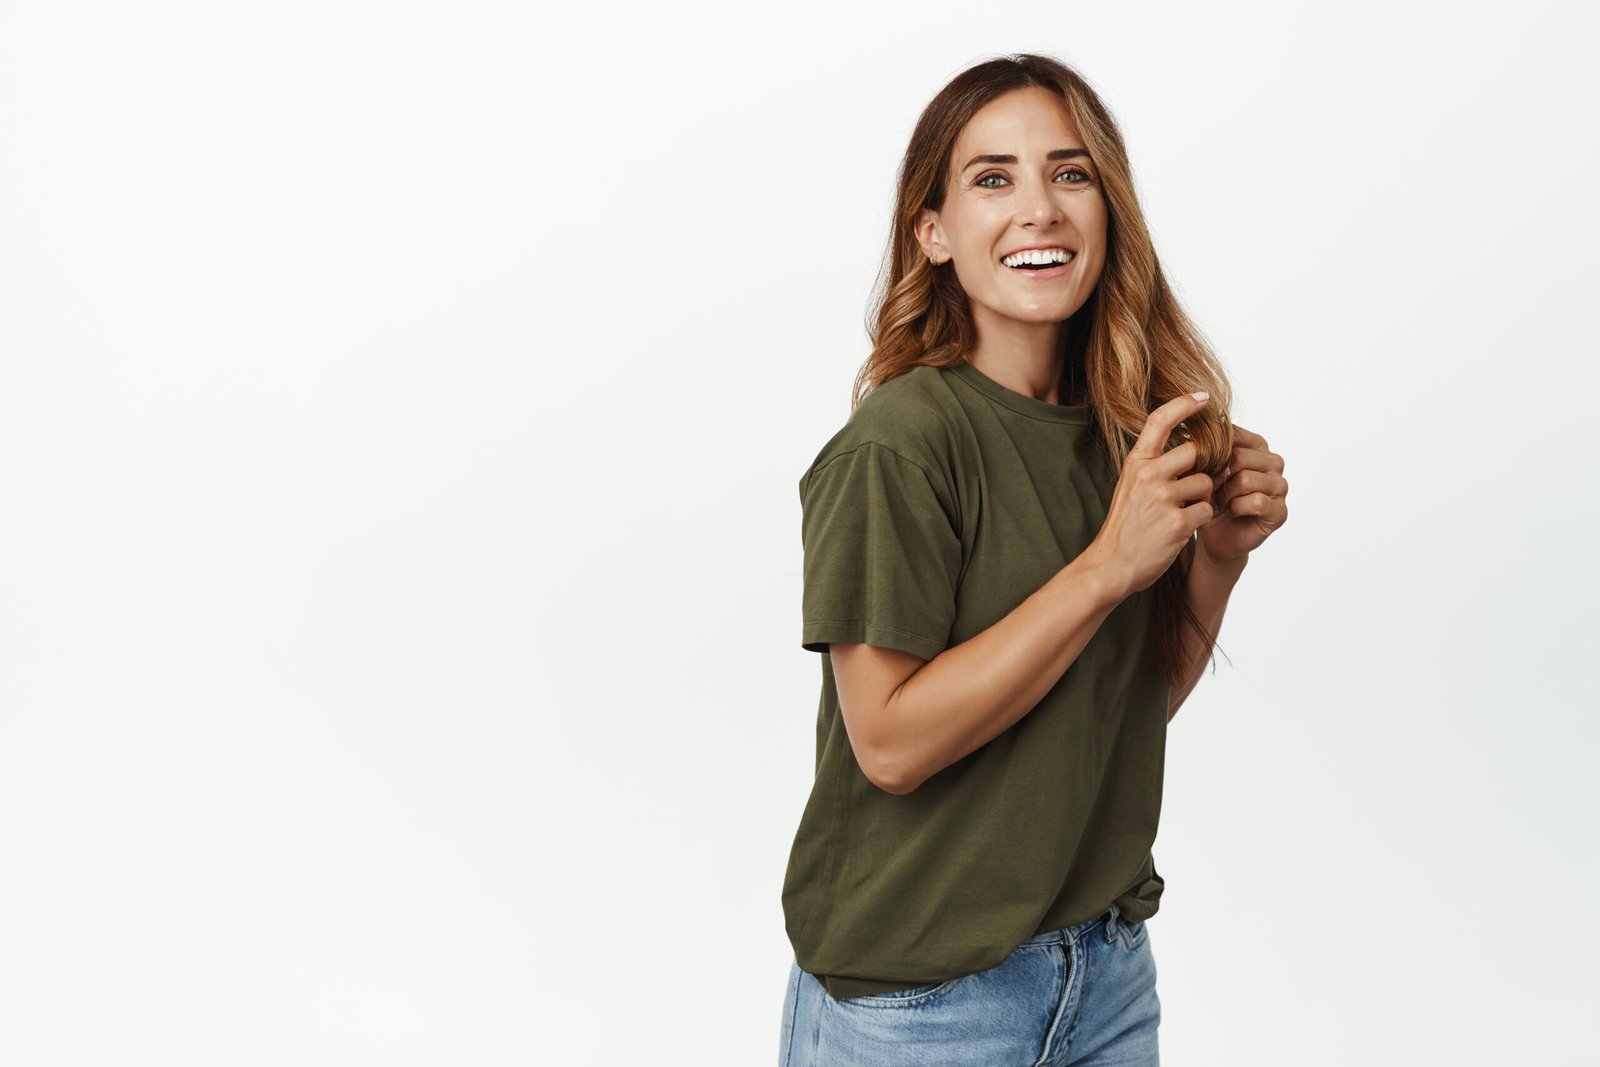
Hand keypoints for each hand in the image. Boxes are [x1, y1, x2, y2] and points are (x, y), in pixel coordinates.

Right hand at [1087, 391, 1218, 596]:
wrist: (1112, 565)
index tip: (1203, 397)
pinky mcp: (1177, 522)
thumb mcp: (1131, 486)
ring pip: (1205, 484)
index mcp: (1136, 463)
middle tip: (1192, 489)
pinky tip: (1182, 529)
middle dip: (1201, 469)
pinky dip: (1201, 520)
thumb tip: (1193, 450)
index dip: (1183, 404)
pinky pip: (1207, 510)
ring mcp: (1162, 498)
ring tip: (1181, 514)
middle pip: (1195, 452)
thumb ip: (1155, 466)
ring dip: (1202, 499)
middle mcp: (1148, 475)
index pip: (1160, 421)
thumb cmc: (1126, 526)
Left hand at [1196, 423, 1287, 565]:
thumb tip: (1185, 432)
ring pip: (1246, 479)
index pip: (1233, 434)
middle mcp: (1273, 461)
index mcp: (1256, 444)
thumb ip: (1200, 450)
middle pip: (1239, 457)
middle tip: (1206, 491)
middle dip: (1215, 477)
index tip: (1196, 467)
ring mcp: (1280, 485)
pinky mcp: (1280, 510)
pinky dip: (1236, 509)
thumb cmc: (1207, 498)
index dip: (1210, 453)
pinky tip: (1230, 513)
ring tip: (1217, 503)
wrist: (1214, 535)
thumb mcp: (1199, 470)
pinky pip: (1256, 501)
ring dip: (1224, 495)